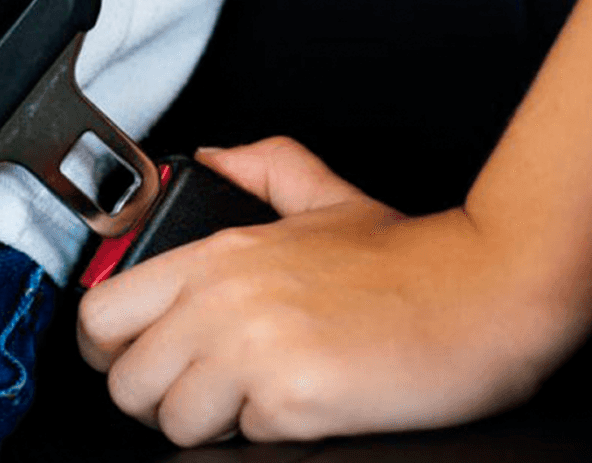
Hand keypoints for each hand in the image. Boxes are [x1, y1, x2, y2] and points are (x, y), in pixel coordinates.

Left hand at [77, 137, 568, 445]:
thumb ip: (261, 167)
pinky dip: (265, 435)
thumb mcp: (324, 195)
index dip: (107, 348)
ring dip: (207, 425)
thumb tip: (208, 158)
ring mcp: (253, 350)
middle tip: (198, 393)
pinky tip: (301, 406)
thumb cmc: (411, 258)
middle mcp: (221, 299)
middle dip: (154, 399)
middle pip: (123, 382)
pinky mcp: (292, 398)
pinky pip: (239, 442)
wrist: (491, 291)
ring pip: (171, 422)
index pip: (100, 313)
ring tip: (253, 402)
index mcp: (216, 255)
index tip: (134, 357)